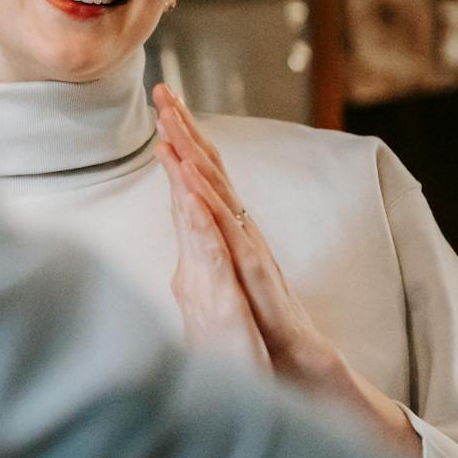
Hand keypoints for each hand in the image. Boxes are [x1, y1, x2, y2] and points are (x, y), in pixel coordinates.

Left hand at [154, 86, 418, 455]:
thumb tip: (188, 231)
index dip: (180, 142)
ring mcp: (249, 251)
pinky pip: (230, 235)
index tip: (160, 105)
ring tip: (173, 120)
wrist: (297, 368)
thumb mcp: (219, 285)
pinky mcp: (257, 276)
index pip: (198, 179)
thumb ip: (206, 256)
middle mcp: (239, 234)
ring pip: (219, 194)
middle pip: (210, 172)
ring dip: (195, 156)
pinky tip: (192, 183)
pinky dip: (210, 207)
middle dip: (186, 129)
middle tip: (164, 89)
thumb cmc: (259, 328)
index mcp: (225, 234)